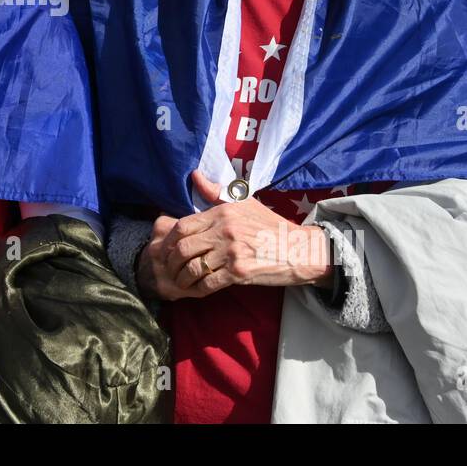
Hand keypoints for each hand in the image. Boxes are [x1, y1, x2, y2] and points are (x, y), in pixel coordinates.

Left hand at [135, 171, 331, 300]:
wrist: (299, 250)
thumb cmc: (270, 226)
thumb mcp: (245, 203)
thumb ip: (216, 193)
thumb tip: (194, 175)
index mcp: (223, 213)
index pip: (183, 225)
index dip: (169, 240)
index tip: (167, 249)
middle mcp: (225, 230)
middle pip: (183, 247)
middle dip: (171, 262)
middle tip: (169, 269)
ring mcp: (232, 252)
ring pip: (193, 267)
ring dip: (182, 278)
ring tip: (180, 282)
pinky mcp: (240, 272)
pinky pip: (209, 283)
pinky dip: (198, 289)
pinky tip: (196, 291)